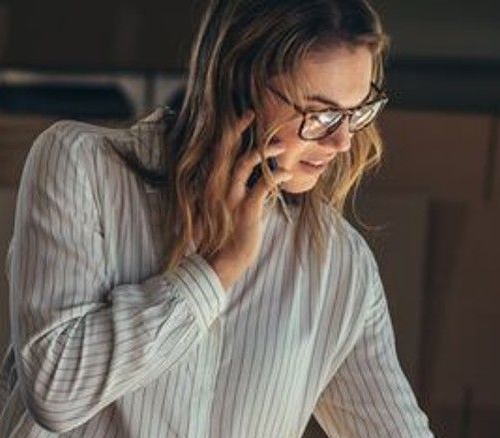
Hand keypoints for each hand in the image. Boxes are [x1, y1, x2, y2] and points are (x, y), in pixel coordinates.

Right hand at [205, 112, 290, 288]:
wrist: (219, 262)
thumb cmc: (223, 236)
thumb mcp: (221, 209)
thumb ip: (232, 191)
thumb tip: (250, 178)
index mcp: (212, 185)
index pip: (218, 152)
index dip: (230, 132)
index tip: (243, 116)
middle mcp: (217, 187)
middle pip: (227, 150)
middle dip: (239, 129)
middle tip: (253, 113)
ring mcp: (230, 198)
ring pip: (245, 163)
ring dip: (264, 151)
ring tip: (280, 145)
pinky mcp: (245, 210)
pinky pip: (262, 186)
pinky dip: (277, 177)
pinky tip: (287, 175)